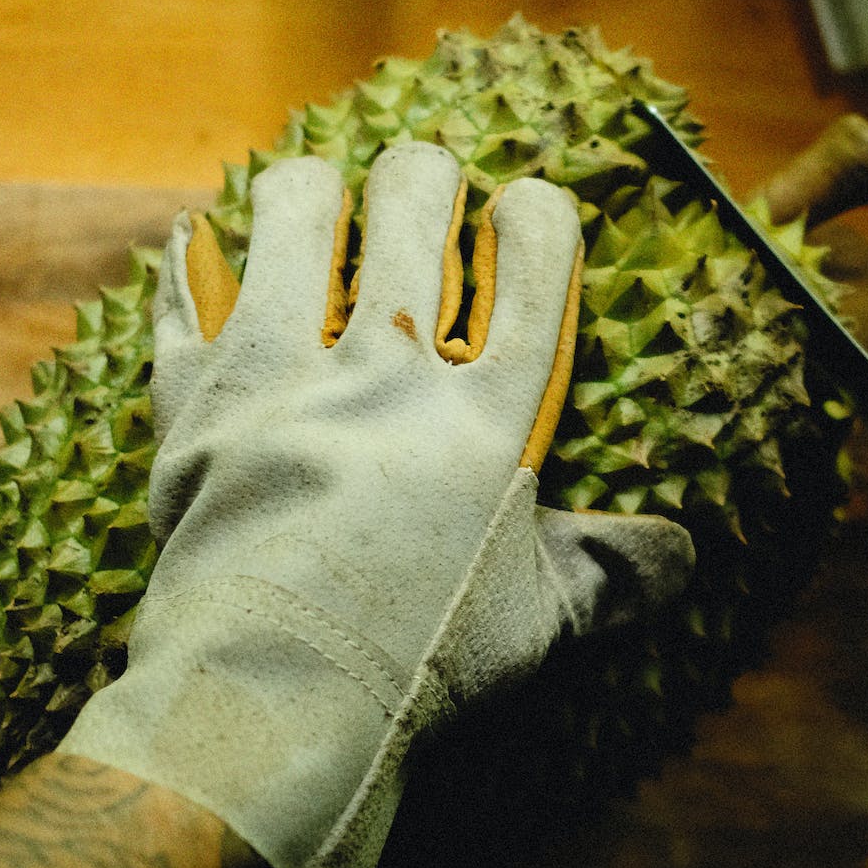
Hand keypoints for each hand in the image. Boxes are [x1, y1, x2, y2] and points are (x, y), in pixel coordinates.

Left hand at [62, 144, 694, 867]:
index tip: (530, 209)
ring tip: (323, 209)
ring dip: (317, 192)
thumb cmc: (420, 657)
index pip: (534, 262)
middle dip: (427, 175)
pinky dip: (194, 262)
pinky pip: (186, 291)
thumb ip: (610, 573)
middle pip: (414, 200)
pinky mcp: (196, 396)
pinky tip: (204, 249)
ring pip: (297, 207)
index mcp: (485, 412)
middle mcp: (387, 365)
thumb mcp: (537, 620)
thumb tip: (681, 558)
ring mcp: (283, 368)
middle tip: (425, 197)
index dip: (540, 214)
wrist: (275, 692)